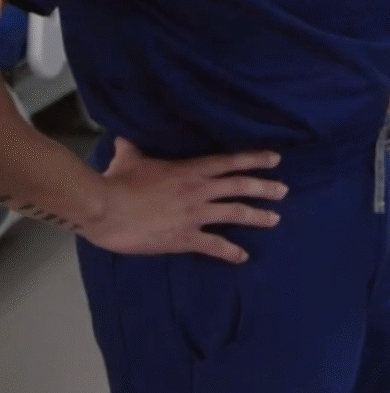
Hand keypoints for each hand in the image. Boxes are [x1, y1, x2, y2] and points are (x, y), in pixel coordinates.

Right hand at [83, 138, 286, 263]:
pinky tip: (242, 257)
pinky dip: (230, 251)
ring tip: (275, 219)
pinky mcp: (185, 237)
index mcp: (189, 169)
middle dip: (265, 188)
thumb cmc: (116, 181)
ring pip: (234, 213)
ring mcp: (194, 214)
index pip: (230, 162)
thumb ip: (133, 147)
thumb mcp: (128, 158)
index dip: (254, 160)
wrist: (103, 208)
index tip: (276, 159)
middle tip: (283, 191)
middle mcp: (199, 190)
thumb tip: (125, 136)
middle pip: (240, 186)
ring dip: (257, 217)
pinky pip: (214, 245)